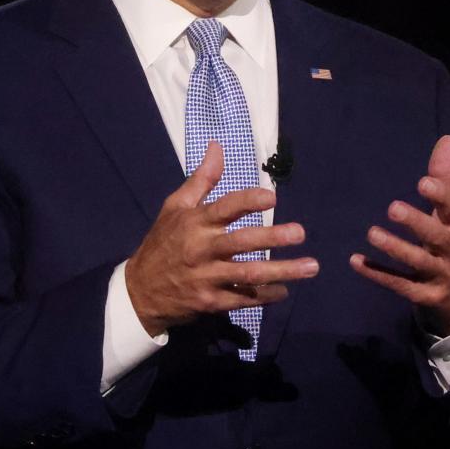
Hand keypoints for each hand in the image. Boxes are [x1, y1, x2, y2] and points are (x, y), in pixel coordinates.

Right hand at [125, 141, 319, 336]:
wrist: (139, 290)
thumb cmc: (163, 242)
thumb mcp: (175, 206)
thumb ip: (201, 179)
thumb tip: (217, 146)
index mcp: (195, 222)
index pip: (224, 208)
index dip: (248, 201)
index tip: (273, 197)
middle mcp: (202, 249)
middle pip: (241, 242)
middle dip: (272, 237)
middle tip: (300, 232)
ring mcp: (206, 278)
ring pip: (249, 274)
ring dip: (282, 271)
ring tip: (310, 266)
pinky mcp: (210, 302)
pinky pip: (243, 299)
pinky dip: (266, 296)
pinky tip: (285, 290)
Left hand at [349, 135, 449, 336]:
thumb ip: (446, 176)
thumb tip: (447, 139)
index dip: (441, 196)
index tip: (423, 182)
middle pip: (437, 236)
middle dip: (417, 222)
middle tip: (392, 207)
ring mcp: (442, 275)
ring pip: (418, 261)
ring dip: (395, 248)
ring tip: (372, 233)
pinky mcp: (426, 296)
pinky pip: (401, 285)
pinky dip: (378, 274)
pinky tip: (356, 261)